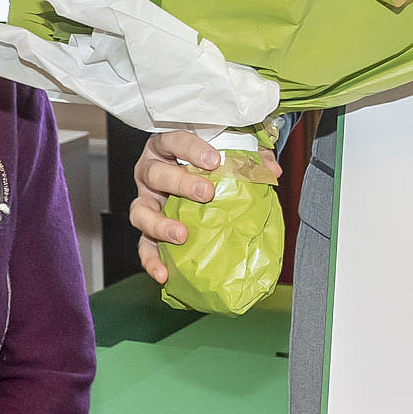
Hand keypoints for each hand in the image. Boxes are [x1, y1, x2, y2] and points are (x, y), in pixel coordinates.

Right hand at [128, 129, 278, 286]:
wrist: (192, 178)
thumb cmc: (205, 162)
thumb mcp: (225, 153)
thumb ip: (249, 156)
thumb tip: (271, 169)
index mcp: (165, 148)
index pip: (173, 140)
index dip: (190, 148)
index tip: (213, 160)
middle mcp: (149, 172)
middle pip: (155, 174)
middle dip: (180, 183)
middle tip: (207, 193)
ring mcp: (145, 201)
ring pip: (141, 211)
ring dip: (159, 224)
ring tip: (182, 235)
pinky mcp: (146, 229)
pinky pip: (143, 246)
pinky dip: (151, 260)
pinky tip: (164, 273)